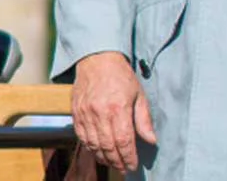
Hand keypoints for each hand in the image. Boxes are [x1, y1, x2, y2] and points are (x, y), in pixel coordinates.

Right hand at [67, 51, 156, 172]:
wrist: (97, 59)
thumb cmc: (120, 76)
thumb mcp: (139, 95)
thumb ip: (144, 120)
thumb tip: (151, 140)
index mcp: (118, 108)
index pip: (123, 141)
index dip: (128, 157)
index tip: (133, 165)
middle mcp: (99, 112)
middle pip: (107, 146)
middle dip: (117, 161)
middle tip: (124, 168)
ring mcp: (85, 113)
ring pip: (93, 144)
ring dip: (103, 157)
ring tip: (112, 163)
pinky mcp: (76, 112)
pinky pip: (81, 136)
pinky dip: (90, 147)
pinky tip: (98, 152)